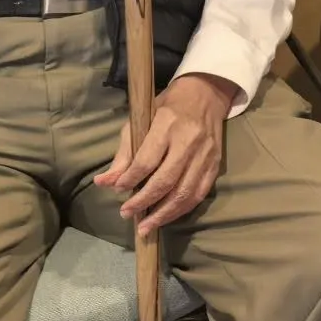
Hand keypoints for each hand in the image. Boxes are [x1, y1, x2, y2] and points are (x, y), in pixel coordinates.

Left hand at [94, 72, 236, 233]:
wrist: (206, 93)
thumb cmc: (168, 105)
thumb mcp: (142, 119)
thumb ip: (125, 152)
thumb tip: (105, 182)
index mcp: (168, 124)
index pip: (147, 160)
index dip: (130, 179)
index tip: (118, 190)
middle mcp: (189, 140)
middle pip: (166, 180)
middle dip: (144, 202)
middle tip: (127, 214)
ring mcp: (205, 153)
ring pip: (185, 192)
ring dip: (163, 214)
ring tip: (146, 227)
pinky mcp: (216, 163)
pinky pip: (199, 193)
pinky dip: (182, 209)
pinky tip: (167, 217)